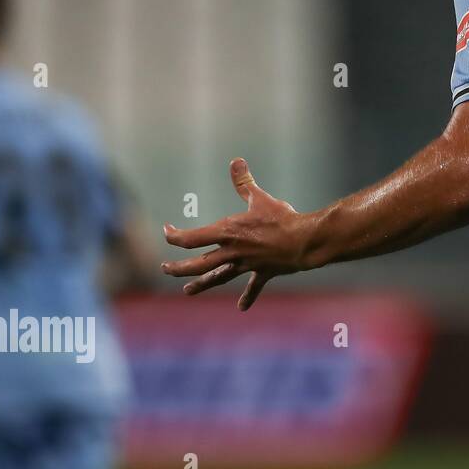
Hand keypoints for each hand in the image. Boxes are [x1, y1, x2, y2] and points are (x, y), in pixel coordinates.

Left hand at [161, 158, 313, 310]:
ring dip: (201, 285)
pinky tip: (241, 307)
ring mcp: (245, 265)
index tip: (166, 231)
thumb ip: (244, 182)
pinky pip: (252, 286)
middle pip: (197, 264)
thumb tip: (235, 161)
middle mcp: (231, 252)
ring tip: (187, 291)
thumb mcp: (260, 198)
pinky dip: (247, 296)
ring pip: (217, 277)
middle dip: (178, 267)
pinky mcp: (262, 272)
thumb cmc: (281, 218)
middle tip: (165, 268)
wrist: (303, 241)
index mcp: (227, 232)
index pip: (190, 238)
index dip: (174, 236)